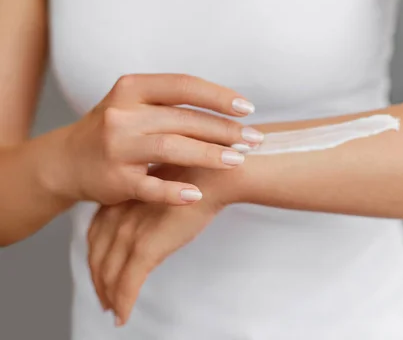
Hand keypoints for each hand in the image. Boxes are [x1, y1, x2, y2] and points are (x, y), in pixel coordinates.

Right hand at [42, 74, 262, 205]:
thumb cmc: (113, 130)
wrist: (64, 161)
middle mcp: (122, 114)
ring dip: (209, 155)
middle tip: (254, 140)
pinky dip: (175, 191)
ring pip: (171, 147)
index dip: (218, 96)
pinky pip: (150, 186)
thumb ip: (172, 102)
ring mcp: (116, 147)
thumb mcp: (134, 104)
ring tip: (237, 161)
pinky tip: (198, 194)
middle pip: (183, 119)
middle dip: (224, 130)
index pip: (183, 86)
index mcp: (132, 89)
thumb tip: (227, 107)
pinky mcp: (113, 179)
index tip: (247, 108)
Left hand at [86, 164, 238, 325]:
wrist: (214, 177)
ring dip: (109, 297)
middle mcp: (118, 217)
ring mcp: (130, 233)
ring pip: (109, 275)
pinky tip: (122, 317)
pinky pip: (127, 284)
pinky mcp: (146, 249)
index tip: (100, 270)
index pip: (97, 235)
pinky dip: (123, 303)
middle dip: (98, 281)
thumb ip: (150, 201)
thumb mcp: (163, 187)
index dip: (96, 256)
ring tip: (114, 311)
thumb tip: (155, 214)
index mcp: (121, 201)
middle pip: (97, 257)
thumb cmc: (196, 179)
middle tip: (104, 298)